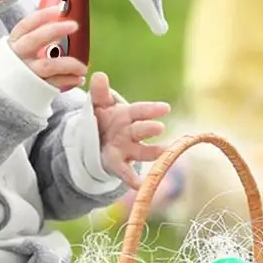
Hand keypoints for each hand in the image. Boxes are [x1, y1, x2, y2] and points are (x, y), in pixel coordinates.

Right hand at [9, 5, 87, 89]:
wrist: (4, 94)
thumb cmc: (18, 66)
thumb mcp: (21, 49)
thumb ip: (36, 36)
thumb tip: (59, 17)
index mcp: (14, 43)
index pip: (26, 25)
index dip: (42, 15)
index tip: (58, 8)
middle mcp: (18, 56)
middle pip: (35, 39)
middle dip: (56, 30)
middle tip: (74, 25)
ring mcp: (25, 72)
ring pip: (48, 65)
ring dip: (69, 64)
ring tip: (83, 67)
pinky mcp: (34, 87)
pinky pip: (54, 82)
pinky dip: (68, 80)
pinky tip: (78, 78)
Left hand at [90, 71, 169, 187]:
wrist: (96, 138)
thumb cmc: (103, 117)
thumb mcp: (98, 103)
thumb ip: (99, 92)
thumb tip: (98, 76)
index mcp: (126, 115)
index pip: (139, 111)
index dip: (151, 110)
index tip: (165, 108)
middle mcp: (131, 133)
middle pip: (141, 130)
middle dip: (149, 128)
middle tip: (159, 127)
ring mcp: (127, 149)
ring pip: (142, 151)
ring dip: (153, 152)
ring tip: (164, 153)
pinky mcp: (119, 164)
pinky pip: (126, 172)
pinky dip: (133, 179)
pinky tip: (138, 186)